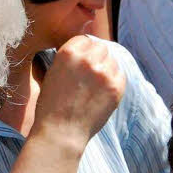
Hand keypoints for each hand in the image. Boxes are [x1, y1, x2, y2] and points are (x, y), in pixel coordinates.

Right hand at [31, 35, 126, 153]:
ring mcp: (104, 73)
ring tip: (96, 85)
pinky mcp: (116, 87)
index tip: (83, 61)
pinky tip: (103, 92)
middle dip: (96, 58)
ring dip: (106, 68)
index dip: (84, 50)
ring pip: (112, 60)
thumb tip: (86, 48)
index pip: (85, 40)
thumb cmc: (51, 105)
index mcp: (69, 52)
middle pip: (101, 47)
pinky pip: (120, 74)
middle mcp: (88, 59)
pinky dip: (114, 80)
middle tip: (90, 75)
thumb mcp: (53, 72)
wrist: (61, 132)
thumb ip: (70, 58)